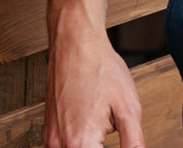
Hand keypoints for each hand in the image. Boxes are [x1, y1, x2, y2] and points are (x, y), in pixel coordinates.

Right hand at [45, 29, 145, 147]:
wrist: (75, 43)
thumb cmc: (100, 68)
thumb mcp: (128, 108)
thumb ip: (134, 142)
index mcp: (81, 142)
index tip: (120, 134)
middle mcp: (60, 144)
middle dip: (102, 146)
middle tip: (111, 124)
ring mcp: (51, 138)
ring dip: (91, 144)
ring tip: (101, 120)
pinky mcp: (49, 130)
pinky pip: (65, 145)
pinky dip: (80, 139)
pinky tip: (91, 120)